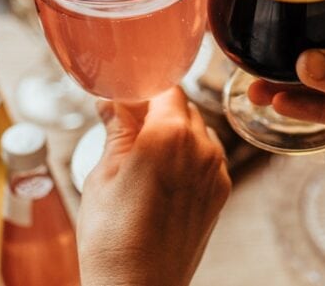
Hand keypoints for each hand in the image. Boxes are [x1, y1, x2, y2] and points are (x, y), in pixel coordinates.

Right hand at [77, 89, 230, 285]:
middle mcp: (202, 147)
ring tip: (142, 157)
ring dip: (173, 133)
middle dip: (155, 110)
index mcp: (169, 134)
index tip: (122, 96)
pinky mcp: (221, 192)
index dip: (141, 88)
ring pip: (196, 130)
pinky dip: (187, 157)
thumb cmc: (112, 238)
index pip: (164, 86)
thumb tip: (112, 99)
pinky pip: (206, 157)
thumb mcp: (103, 174)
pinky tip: (160, 178)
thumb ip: (117, 129)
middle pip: (182, 106)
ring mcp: (216, 171)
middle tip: (125, 126)